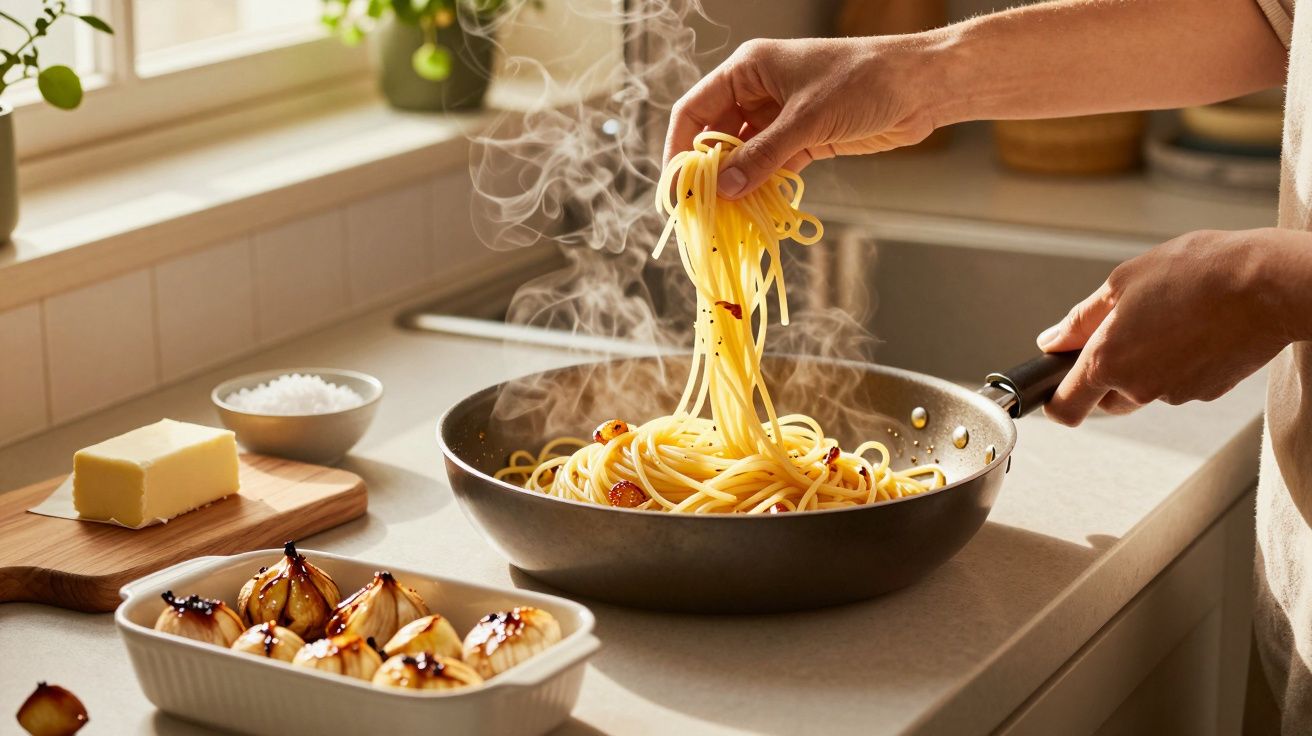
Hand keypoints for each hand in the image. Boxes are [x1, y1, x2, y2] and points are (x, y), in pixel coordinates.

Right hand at [663, 36, 940, 198]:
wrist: (921, 86)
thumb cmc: (864, 82)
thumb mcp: (807, 119)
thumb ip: (764, 155)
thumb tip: (725, 188)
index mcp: (748, 69)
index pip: (695, 109)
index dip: (680, 147)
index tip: (677, 185)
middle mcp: (758, 91)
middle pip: (716, 135)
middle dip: (708, 172)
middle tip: (701, 209)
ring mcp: (781, 116)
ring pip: (744, 155)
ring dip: (737, 183)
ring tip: (727, 216)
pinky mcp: (804, 138)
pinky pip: (770, 166)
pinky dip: (762, 186)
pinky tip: (756, 209)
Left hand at [1038, 228, 1308, 425]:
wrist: (1269, 284)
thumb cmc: (1199, 273)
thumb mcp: (1123, 282)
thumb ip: (1081, 319)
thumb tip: (1052, 340)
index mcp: (1108, 361)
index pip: (1065, 408)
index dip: (1056, 399)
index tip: (1057, 385)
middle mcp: (1139, 386)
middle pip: (1106, 400)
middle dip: (1107, 375)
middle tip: (1128, 330)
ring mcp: (1176, 393)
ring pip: (1145, 389)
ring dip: (1147, 365)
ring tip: (1170, 319)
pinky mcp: (1208, 392)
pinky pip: (1179, 382)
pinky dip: (1180, 363)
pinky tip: (1197, 329)